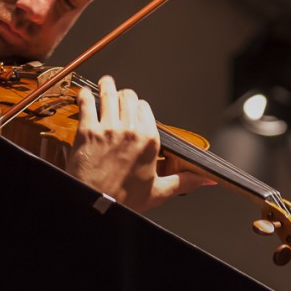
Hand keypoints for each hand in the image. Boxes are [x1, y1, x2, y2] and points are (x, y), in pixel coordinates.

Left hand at [66, 75, 212, 210]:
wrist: (95, 205)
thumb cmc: (124, 200)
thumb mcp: (158, 191)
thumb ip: (184, 181)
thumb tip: (206, 180)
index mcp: (149, 140)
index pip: (144, 107)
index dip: (137, 107)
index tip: (133, 110)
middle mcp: (130, 131)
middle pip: (128, 96)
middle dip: (123, 95)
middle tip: (118, 96)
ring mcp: (108, 129)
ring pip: (108, 94)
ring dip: (106, 87)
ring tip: (104, 84)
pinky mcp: (87, 131)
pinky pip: (86, 103)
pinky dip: (85, 96)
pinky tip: (84, 95)